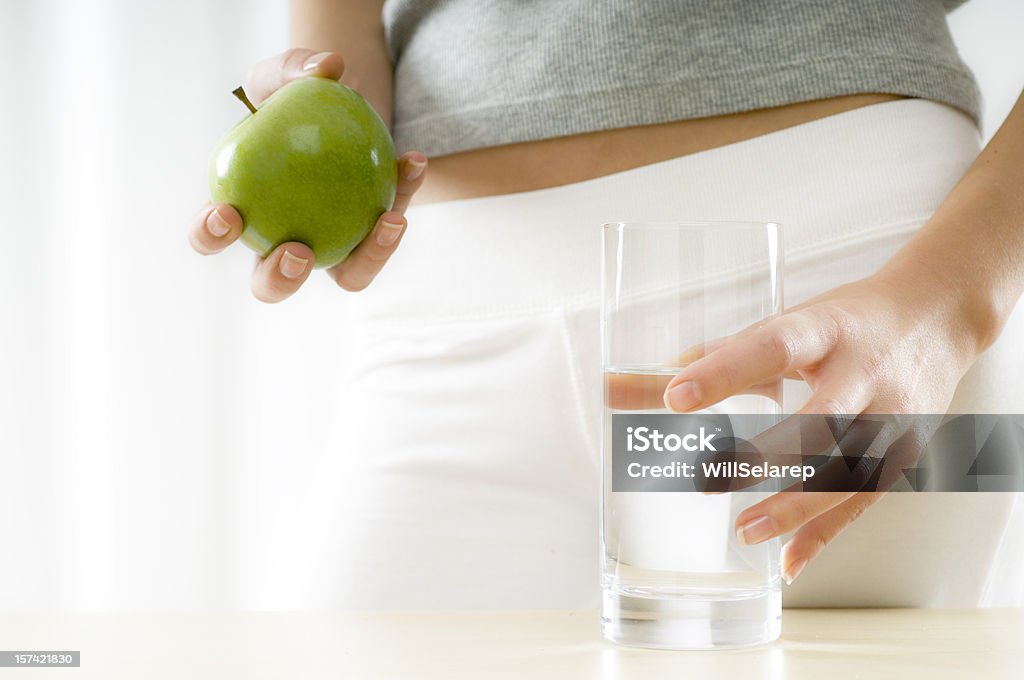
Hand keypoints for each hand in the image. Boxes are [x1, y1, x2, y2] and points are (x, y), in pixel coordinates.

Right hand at [188, 48, 427, 301]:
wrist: (340, 109)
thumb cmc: (295, 99)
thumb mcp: (285, 75)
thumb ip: (294, 68)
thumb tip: (326, 69)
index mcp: (243, 211)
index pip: (213, 236)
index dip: (210, 235)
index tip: (226, 214)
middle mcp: (284, 242)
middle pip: (272, 284)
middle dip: (279, 279)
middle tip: (297, 251)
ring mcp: (334, 246)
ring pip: (349, 276)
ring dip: (368, 260)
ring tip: (390, 222)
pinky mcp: (375, 237)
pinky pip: (389, 227)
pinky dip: (405, 194)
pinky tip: (414, 161)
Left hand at [661, 271, 984, 582]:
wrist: (935, 318)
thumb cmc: (841, 323)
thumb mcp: (779, 326)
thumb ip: (702, 360)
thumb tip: (613, 389)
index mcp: (824, 328)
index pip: (772, 347)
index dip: (724, 372)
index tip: (676, 397)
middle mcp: (865, 371)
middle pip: (820, 417)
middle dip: (766, 453)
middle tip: (706, 479)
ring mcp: (893, 415)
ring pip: (848, 468)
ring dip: (796, 504)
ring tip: (743, 531)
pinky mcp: (905, 452)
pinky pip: (865, 501)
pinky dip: (825, 535)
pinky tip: (788, 562)